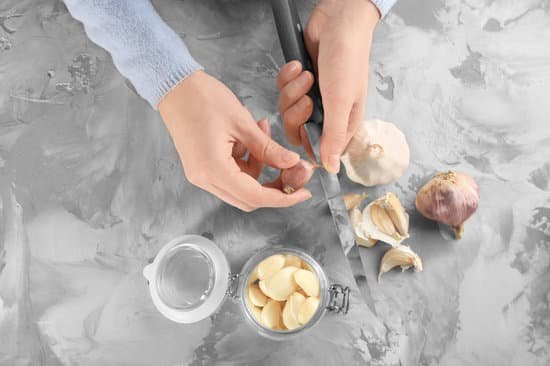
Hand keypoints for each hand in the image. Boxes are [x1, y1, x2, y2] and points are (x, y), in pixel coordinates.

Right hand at [159, 71, 311, 211]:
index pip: (256, 196)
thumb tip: (291, 163)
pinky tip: (249, 138)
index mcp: (214, 170)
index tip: (303, 193)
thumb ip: (268, 148)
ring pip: (241, 187)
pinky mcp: (202, 167)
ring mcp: (201, 174)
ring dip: (260, 169)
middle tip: (294, 167)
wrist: (173, 86)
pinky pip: (232, 174)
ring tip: (264, 135)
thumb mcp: (243, 123)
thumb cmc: (202, 98)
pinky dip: (247, 162)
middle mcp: (205, 179)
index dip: (283, 197)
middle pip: (249, 198)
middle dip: (275, 185)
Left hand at [277, 0, 379, 172]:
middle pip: (296, 129)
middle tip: (307, 96)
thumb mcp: (340, 102)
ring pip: (287, 109)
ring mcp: (312, 97)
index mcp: (342, 123)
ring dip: (292, 90)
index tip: (304, 126)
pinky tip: (299, 65)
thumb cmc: (347, 59)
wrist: (339, 22)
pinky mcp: (298, 82)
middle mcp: (326, 113)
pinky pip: (282, 89)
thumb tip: (331, 167)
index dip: (306, 140)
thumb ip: (333, 137)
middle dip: (296, 112)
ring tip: (307, 74)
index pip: (317, 148)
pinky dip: (287, 77)